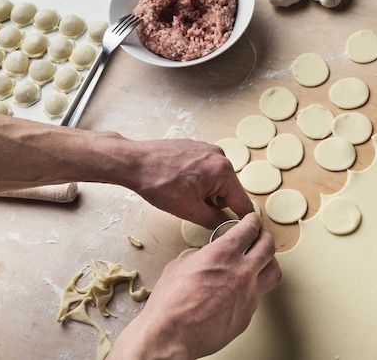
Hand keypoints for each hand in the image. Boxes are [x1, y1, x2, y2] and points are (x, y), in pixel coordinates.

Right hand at [108, 213, 280, 358]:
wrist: (171, 335)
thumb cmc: (170, 304)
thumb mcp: (181, 266)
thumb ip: (201, 257)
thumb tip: (206, 257)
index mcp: (223, 254)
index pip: (249, 229)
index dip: (253, 222)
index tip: (253, 220)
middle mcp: (241, 272)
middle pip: (268, 246)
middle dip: (266, 236)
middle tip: (262, 234)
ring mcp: (248, 294)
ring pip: (273, 271)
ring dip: (269, 261)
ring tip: (264, 260)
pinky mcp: (248, 314)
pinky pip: (260, 295)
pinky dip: (255, 287)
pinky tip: (247, 287)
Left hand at [125, 138, 252, 227]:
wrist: (134, 162)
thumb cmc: (158, 183)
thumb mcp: (190, 211)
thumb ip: (215, 221)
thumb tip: (228, 226)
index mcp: (223, 171)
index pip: (242, 202)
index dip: (241, 219)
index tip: (239, 229)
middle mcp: (220, 156)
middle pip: (230, 190)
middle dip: (217, 203)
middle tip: (195, 207)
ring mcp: (208, 149)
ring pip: (218, 180)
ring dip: (207, 192)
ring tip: (185, 193)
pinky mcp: (197, 147)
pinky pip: (208, 170)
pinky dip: (199, 180)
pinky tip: (181, 183)